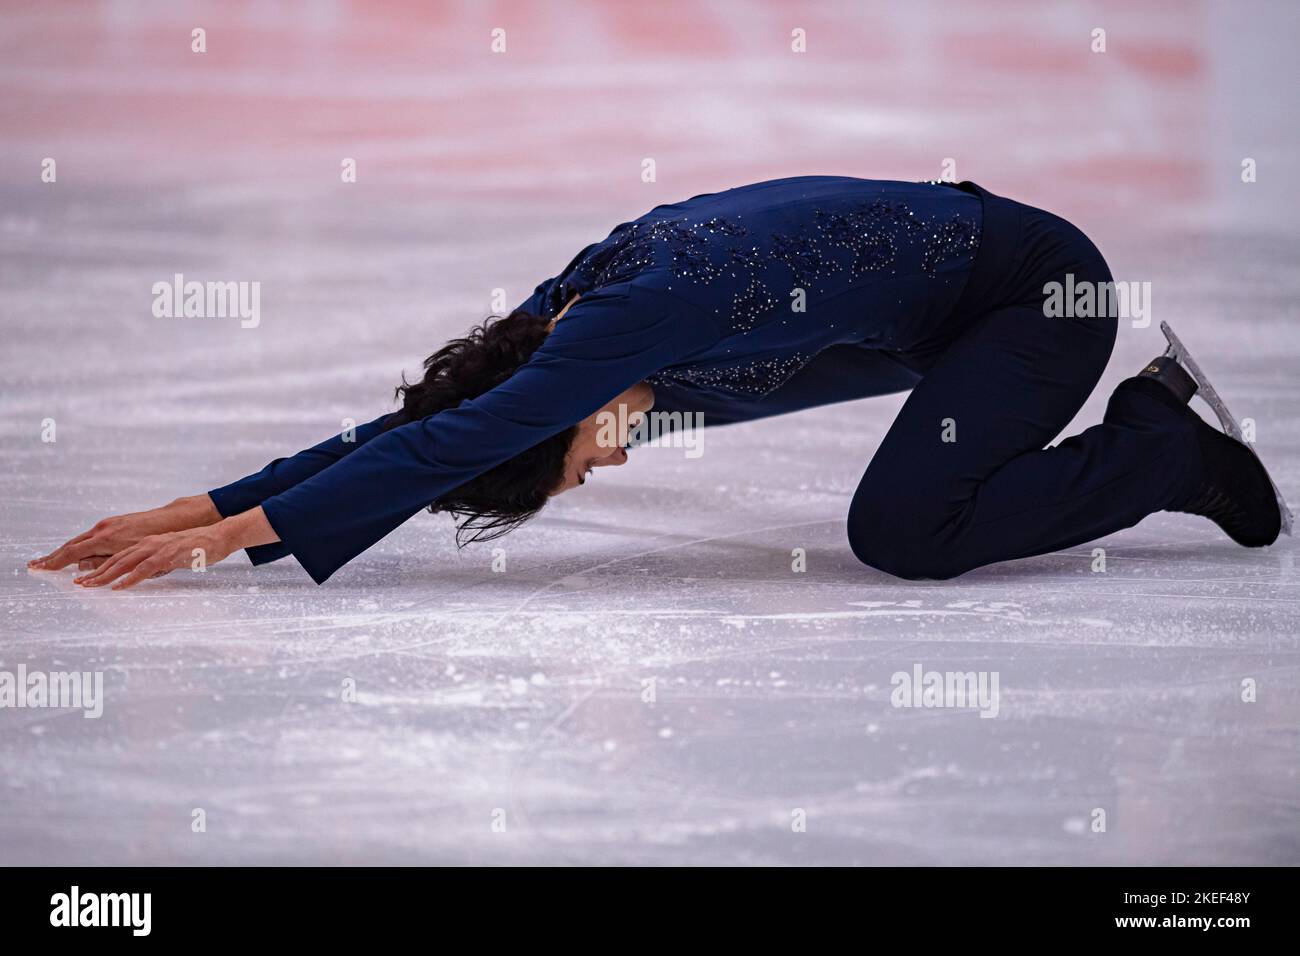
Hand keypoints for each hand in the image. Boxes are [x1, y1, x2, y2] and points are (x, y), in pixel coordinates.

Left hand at [72, 525, 236, 590]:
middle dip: (96, 572)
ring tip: (91, 586)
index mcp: (148, 543)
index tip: (86, 577)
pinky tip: (118, 587)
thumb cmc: (199, 548)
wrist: (219, 536)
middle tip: (79, 583)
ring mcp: (157, 548)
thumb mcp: (173, 556)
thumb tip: (144, 575)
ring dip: (106, 576)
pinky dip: (129, 579)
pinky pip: (144, 569)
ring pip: (124, 563)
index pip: (118, 556)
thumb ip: (156, 564)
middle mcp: (148, 543)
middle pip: (115, 559)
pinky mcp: (167, 555)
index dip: (100, 566)